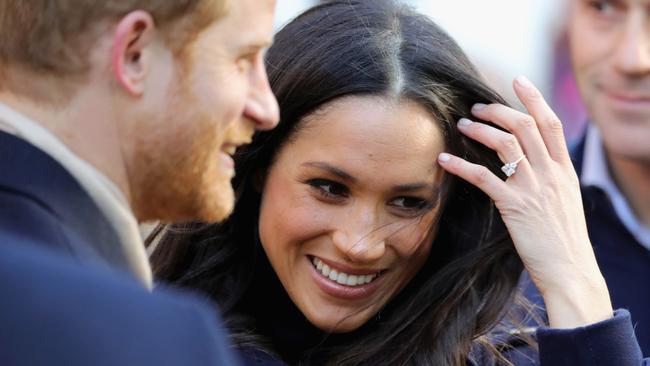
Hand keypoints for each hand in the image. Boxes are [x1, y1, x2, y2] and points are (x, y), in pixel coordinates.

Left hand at [437, 76, 612, 327]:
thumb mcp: (566, 200)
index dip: (534, 98)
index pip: (551, 123)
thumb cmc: (565, 240)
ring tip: (461, 126)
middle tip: (476, 107)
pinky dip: (461, 165)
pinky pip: (483, 178)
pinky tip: (444, 160)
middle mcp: (551, 174)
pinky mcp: (514, 207)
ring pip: (505, 145)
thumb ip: (551, 177)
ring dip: (480, 130)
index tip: (518, 79)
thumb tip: (533, 161)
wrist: (571, 271)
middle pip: (524, 126)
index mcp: (565, 170)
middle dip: (498, 110)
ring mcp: (533, 189)